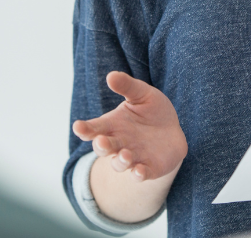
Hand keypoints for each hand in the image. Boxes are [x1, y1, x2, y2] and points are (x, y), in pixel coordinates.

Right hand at [72, 71, 187, 181]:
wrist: (172, 132)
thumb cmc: (152, 111)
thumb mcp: (142, 94)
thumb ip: (127, 86)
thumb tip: (111, 75)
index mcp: (112, 125)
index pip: (94, 128)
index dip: (84, 129)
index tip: (78, 127)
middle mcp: (119, 143)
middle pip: (103, 148)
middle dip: (101, 146)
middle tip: (101, 141)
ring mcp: (132, 157)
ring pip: (120, 163)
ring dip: (120, 161)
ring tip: (125, 155)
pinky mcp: (147, 169)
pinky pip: (140, 174)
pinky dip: (138, 174)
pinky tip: (139, 171)